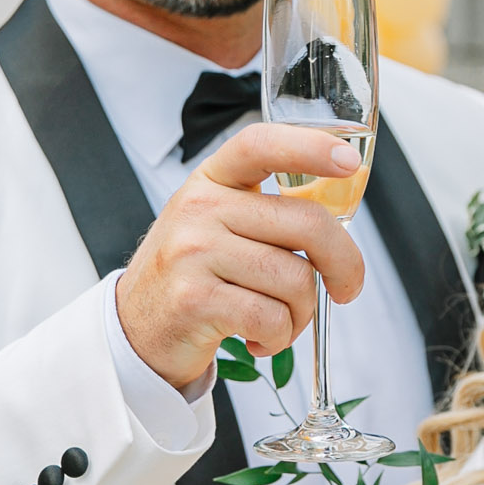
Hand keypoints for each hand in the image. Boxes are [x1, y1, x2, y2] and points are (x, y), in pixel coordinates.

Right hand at [116, 123, 367, 389]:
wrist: (135, 327)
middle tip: (346, 287)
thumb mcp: (219, 225)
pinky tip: (257, 338)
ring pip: (296, 280)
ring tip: (278, 320)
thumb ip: (268, 214)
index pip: (262, 146)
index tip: (348, 163)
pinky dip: (278, 338)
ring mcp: (194, 253)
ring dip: (302, 313)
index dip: (310, 148)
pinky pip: (272, 319)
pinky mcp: (195, 300)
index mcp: (213, 180)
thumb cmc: (193, 275)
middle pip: (307, 223)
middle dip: (344, 263)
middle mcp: (201, 208)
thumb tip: (340, 228)